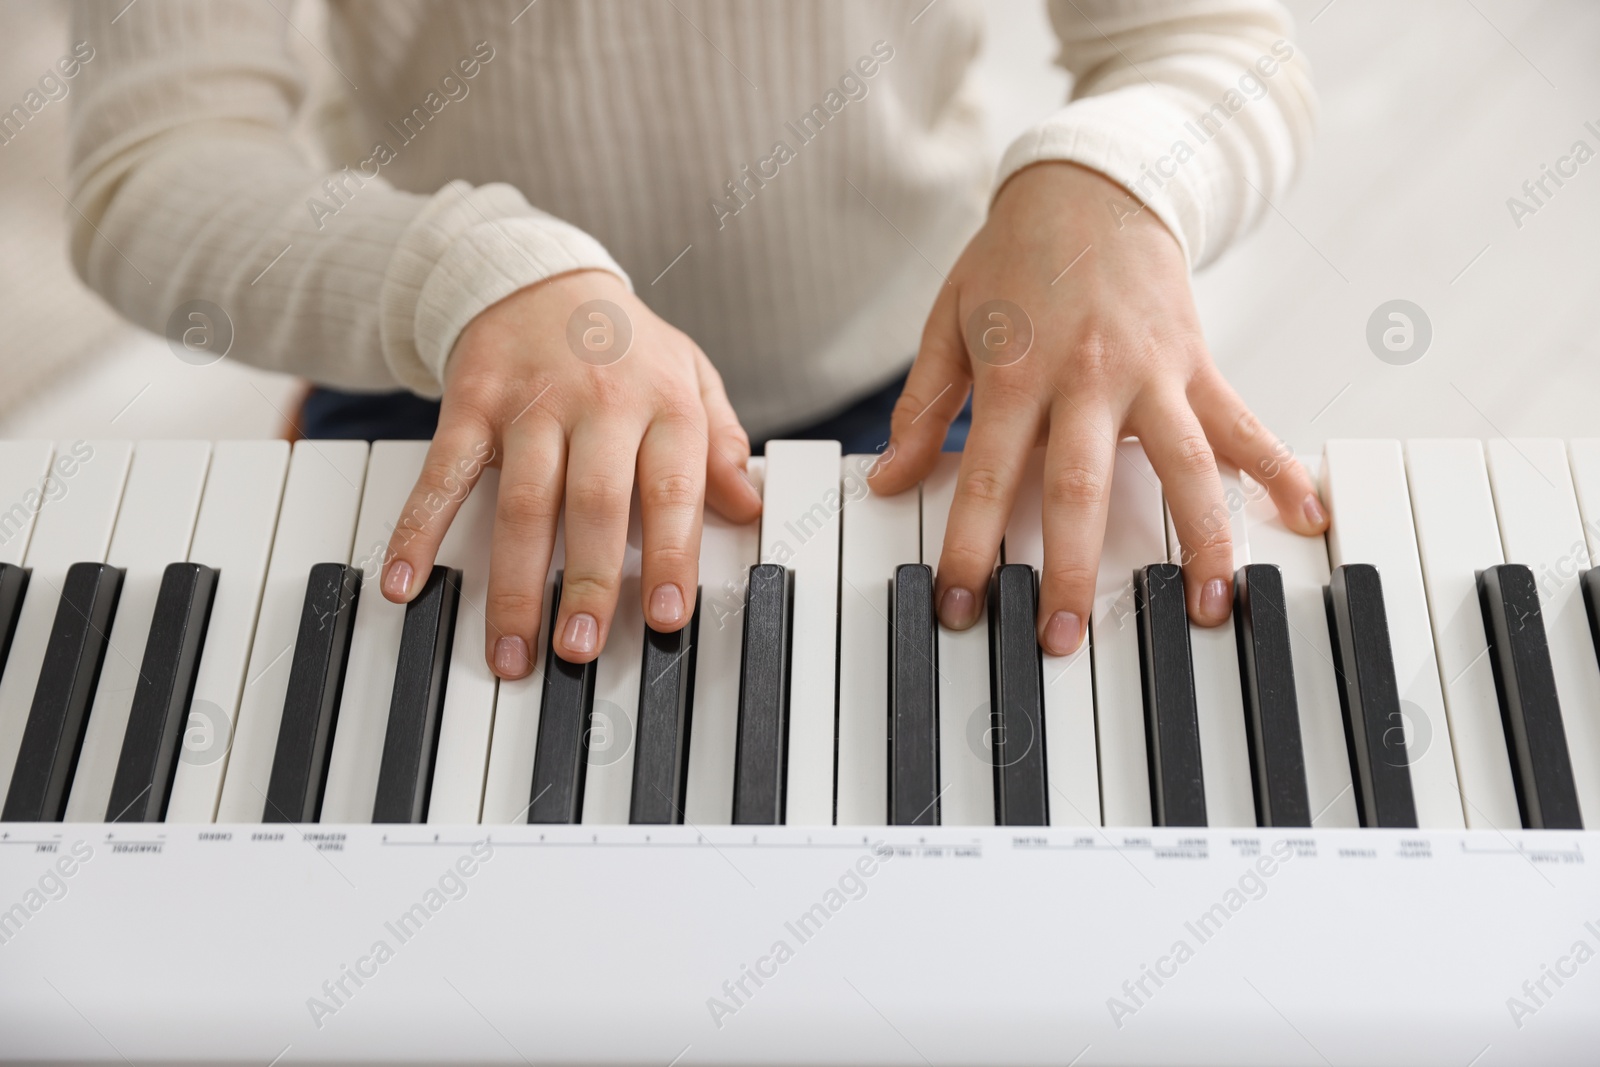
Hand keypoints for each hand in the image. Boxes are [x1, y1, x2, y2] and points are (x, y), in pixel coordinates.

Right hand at [378, 270, 761, 677]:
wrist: (537, 275)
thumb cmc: (624, 345)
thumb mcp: (690, 378)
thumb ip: (720, 445)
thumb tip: (749, 507)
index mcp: (662, 403)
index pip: (673, 489)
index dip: (672, 556)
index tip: (668, 617)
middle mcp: (599, 403)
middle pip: (594, 504)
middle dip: (589, 584)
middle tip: (581, 650)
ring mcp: (529, 403)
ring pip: (523, 502)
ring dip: (515, 583)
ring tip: (512, 649)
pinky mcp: (470, 402)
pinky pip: (444, 473)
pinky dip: (420, 528)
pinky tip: (406, 581)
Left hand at [871, 162, 1327, 653]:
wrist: (1093, 183)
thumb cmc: (1013, 258)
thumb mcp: (948, 321)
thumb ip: (923, 407)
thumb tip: (888, 480)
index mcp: (1016, 371)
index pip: (987, 476)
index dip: (971, 547)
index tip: (960, 608)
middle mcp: (1087, 377)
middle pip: (1080, 485)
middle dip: (1071, 568)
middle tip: (1062, 640)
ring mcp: (1152, 372)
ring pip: (1182, 466)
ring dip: (1196, 541)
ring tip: (1206, 609)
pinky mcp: (1198, 365)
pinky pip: (1243, 425)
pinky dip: (1279, 468)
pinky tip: (1306, 515)